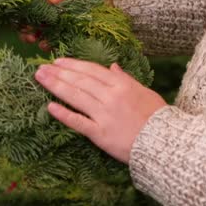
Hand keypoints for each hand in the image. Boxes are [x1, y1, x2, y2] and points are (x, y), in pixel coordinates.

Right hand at [19, 0, 105, 50]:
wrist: (115, 4)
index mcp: (52, 7)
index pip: (32, 14)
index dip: (25, 20)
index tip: (24, 24)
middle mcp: (55, 21)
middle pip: (35, 29)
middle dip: (28, 34)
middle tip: (30, 37)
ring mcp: (63, 32)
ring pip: (45, 39)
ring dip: (39, 42)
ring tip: (42, 43)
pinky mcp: (74, 42)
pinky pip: (60, 47)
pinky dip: (53, 48)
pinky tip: (51, 47)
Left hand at [35, 58, 166, 163]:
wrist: (165, 143)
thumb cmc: (158, 118)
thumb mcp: (145, 92)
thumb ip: (126, 79)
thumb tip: (112, 66)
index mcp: (122, 85)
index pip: (92, 70)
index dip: (73, 65)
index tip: (58, 61)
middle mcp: (111, 97)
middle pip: (80, 81)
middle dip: (58, 73)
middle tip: (41, 68)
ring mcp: (104, 115)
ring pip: (76, 97)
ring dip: (56, 86)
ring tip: (40, 78)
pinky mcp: (100, 134)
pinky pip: (78, 122)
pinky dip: (63, 114)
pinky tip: (50, 107)